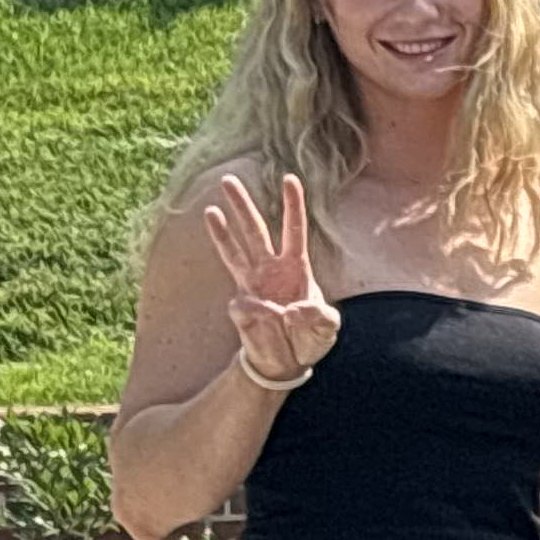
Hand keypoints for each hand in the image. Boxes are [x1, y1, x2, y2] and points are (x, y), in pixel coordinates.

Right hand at [199, 172, 339, 390]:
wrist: (287, 361)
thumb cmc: (309, 337)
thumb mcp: (328, 327)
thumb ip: (318, 316)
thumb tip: (288, 310)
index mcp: (296, 267)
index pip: (294, 230)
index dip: (292, 205)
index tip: (290, 178)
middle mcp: (270, 270)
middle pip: (255, 231)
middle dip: (243, 206)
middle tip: (228, 179)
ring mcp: (251, 285)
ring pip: (234, 251)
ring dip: (222, 230)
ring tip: (211, 208)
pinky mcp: (240, 305)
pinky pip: (247, 306)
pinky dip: (262, 316)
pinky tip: (272, 324)